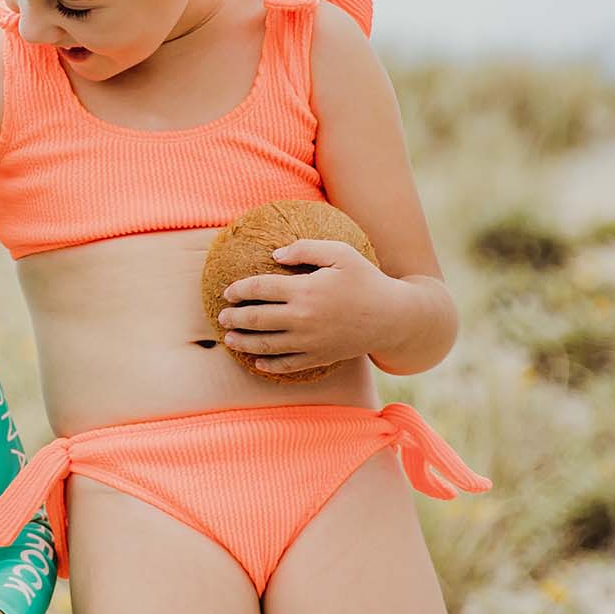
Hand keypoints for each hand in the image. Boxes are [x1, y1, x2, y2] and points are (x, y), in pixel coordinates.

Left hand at [217, 237, 396, 376]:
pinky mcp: (318, 357)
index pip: (260, 288)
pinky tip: (257, 361)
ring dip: (243, 342)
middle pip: (256, 318)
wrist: (393, 317)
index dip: (240, 290)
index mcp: (305, 289)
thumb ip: (306, 249)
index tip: (228, 292)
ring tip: (229, 339)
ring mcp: (309, 341)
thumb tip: (274, 255)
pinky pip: (287, 365)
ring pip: (265, 345)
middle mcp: (303, 318)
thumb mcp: (341, 253)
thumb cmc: (366, 280)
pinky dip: (268, 365)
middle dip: (234, 317)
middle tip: (221, 316)